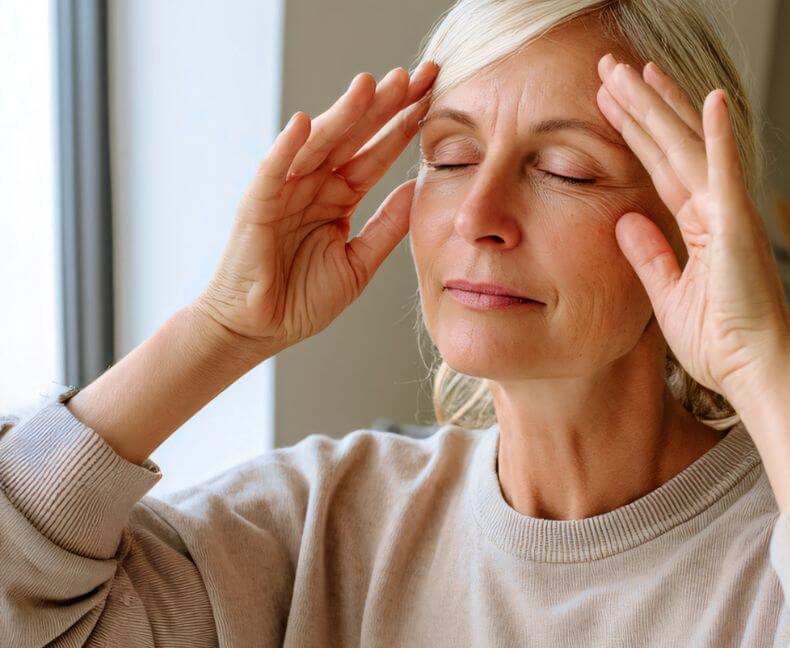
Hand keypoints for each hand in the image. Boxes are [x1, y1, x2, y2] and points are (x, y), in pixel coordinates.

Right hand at [195, 61, 438, 355]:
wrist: (259, 330)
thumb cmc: (302, 299)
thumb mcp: (359, 262)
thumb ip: (387, 226)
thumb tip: (418, 189)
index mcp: (338, 197)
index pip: (376, 153)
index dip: (403, 126)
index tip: (433, 99)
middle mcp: (312, 185)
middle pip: (352, 137)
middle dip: (383, 106)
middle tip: (414, 75)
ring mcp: (284, 192)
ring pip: (318, 144)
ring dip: (343, 114)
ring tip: (371, 84)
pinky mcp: (256, 207)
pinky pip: (273, 172)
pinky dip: (287, 147)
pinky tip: (307, 123)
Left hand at [595, 54, 789, 403]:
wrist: (754, 373)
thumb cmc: (721, 344)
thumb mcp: (669, 295)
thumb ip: (649, 255)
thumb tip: (624, 219)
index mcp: (702, 225)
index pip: (661, 166)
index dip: (637, 131)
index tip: (612, 100)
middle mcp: (718, 209)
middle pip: (672, 144)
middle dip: (641, 105)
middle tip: (611, 67)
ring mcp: (731, 214)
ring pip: (689, 147)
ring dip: (662, 106)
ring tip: (633, 69)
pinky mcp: (739, 227)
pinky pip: (727, 174)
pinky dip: (720, 136)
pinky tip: (711, 99)